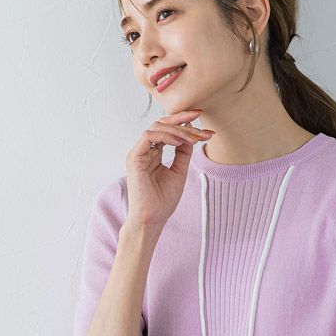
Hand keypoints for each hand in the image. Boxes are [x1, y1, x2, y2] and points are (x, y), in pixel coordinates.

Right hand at [125, 109, 215, 229]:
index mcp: (153, 153)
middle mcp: (145, 151)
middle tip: (199, 116)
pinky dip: (166, 135)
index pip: (168, 131)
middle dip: (182, 119)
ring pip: (157, 127)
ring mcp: (138, 153)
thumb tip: (191, 136)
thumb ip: (183, 154)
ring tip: (193, 137)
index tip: (201, 118)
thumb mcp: (179, 172)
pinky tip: (180, 141)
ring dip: (178, 129)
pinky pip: (149, 136)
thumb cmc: (162, 201)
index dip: (183, 122)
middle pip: (162, 124)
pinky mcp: (134, 157)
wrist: (152, 219)